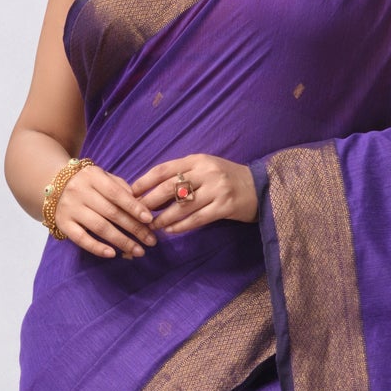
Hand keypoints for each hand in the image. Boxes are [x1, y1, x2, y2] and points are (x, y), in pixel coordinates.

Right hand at [53, 162, 157, 258]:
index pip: (117, 193)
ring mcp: (70, 208)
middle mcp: (80, 191)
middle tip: (150, 241)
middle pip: (111, 213)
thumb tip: (143, 208)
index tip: (150, 220)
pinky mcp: (63, 223)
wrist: (53, 184)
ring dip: (121, 241)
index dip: (134, 207)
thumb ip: (122, 189)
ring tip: (138, 251)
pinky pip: (81, 238)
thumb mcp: (103, 178)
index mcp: (93, 176)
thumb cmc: (88, 183)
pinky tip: (113, 254)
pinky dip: (97, 247)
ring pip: (99, 227)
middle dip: (134, 228)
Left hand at [130, 154, 256, 235]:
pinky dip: (181, 226)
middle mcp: (206, 172)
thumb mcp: (204, 168)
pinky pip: (197, 218)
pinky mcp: (225, 206)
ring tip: (151, 226)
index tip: (131, 193)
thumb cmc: (226, 178)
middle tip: (137, 213)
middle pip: (170, 187)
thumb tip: (152, 189)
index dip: (145, 181)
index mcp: (197, 160)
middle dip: (150, 202)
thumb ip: (182, 175)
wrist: (259, 187)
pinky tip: (170, 230)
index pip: (164, 169)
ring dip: (163, 218)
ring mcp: (216, 189)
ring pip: (182, 206)